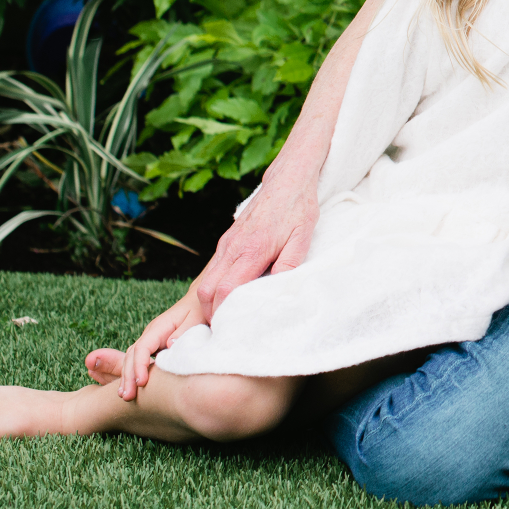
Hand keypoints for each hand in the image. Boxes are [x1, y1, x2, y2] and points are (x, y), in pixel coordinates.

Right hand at [118, 287, 203, 400]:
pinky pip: (139, 359)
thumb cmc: (200, 309)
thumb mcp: (196, 316)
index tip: (142, 382)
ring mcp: (151, 339)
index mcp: (160, 326)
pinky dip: (133, 373)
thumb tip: (170, 345)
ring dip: (127, 377)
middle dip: (128, 376)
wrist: (200, 299)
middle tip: (128, 396)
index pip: (143, 347)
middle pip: (132, 355)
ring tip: (125, 396)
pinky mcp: (155, 346)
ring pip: (131, 358)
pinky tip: (132, 387)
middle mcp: (151, 333)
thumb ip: (184, 330)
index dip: (140, 365)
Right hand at [193, 169, 318, 323]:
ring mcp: (227, 243)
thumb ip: (289, 265)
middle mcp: (233, 248)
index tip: (231, 328)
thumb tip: (278, 290)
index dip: (224, 312)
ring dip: (211, 300)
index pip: (226, 290)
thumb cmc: (298, 209)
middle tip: (226, 329)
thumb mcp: (302, 238)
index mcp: (252, 250)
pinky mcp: (227, 240)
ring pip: (207, 280)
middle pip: (207, 289)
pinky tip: (231, 295)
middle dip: (211, 312)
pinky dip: (215, 286)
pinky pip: (214, 269)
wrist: (288, 179)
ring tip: (227, 316)